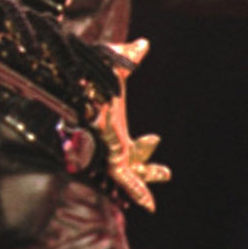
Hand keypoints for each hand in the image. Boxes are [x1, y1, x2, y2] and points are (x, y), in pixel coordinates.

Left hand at [94, 40, 171, 211]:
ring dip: (139, 185)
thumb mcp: (117, 65)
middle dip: (144, 170)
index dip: (142, 145)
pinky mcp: (107, 152)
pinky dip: (136, 189)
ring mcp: (106, 145)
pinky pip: (122, 176)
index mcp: (108, 121)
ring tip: (150, 203)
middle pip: (126, 159)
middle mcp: (106, 135)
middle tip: (166, 173)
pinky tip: (148, 205)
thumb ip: (130, 56)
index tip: (156, 137)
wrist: (81, 77)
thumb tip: (142, 43)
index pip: (124, 139)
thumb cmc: (93, 70)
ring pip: (124, 173)